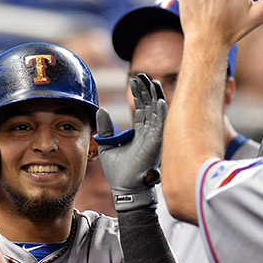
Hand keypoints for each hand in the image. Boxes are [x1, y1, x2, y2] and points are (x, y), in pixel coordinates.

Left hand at [96, 73, 166, 210]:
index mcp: (140, 132)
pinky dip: (161, 112)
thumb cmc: (118, 171)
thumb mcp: (106, 144)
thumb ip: (105, 128)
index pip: (142, 107)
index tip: (134, 79)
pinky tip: (159, 100)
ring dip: (155, 96)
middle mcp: (149, 133)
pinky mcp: (157, 144)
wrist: (124, 188)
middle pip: (151, 105)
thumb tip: (100, 109)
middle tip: (142, 75)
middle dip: (147, 90)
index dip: (139, 93)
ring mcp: (155, 137)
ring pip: (158, 111)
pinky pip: (162, 125)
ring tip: (151, 81)